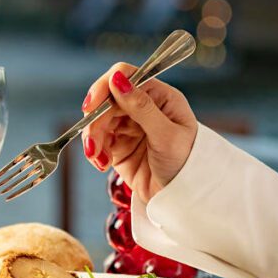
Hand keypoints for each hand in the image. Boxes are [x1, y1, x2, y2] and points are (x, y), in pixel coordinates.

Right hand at [80, 62, 197, 201]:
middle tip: (93, 144)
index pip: (126, 77)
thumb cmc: (186, 165)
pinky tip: (101, 164)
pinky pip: (97, 140)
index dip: (106, 87)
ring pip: (98, 120)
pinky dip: (94, 150)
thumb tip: (117, 78)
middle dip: (96, 120)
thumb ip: (141, 107)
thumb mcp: (167, 135)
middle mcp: (143, 106)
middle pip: (107, 100)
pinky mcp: (118, 145)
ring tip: (98, 159)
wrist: (184, 201)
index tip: (92, 106)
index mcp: (160, 96)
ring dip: (92, 137)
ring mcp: (129, 125)